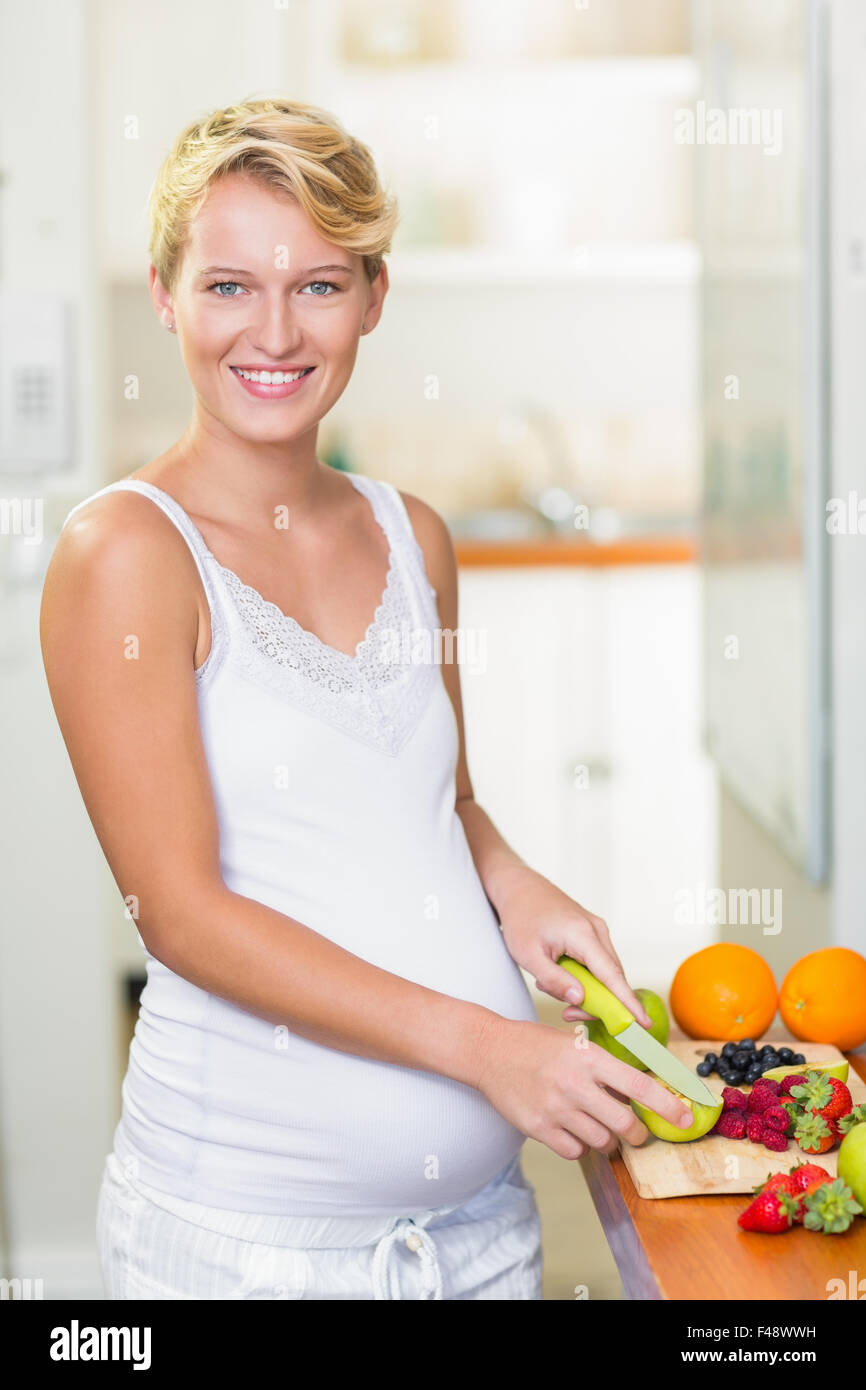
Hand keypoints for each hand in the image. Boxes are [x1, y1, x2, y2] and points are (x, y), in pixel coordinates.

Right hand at [474, 1017, 694, 1157]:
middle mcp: (575, 1084)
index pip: (639, 1086)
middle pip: (625, 1124)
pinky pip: (575, 1151)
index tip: (685, 1117)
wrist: (489, 1051)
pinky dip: (580, 1145)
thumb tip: (642, 1094)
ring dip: (606, 1139)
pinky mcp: (539, 1128)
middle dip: (637, 1133)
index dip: (667, 1105)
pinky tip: (572, 1128)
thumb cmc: (536, 1045)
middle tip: (635, 1131)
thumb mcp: (575, 1044)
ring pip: (602, 1142)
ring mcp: (556, 1109)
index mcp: (588, 1058)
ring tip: (596, 1123)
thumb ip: (606, 1068)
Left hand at [496, 869, 652, 1028]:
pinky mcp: (593, 932)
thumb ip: (555, 980)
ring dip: (586, 989)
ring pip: (604, 972)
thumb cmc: (521, 919)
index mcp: (583, 934)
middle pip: (611, 978)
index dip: (628, 1003)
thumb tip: (581, 1000)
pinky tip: (558, 973)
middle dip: (595, 1003)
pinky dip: (584, 976)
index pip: (612, 976)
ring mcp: (597, 930)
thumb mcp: (528, 956)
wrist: (519, 888)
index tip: (644, 1024)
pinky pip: (598, 963)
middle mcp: (597, 930)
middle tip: (568, 1014)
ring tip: (550, 985)